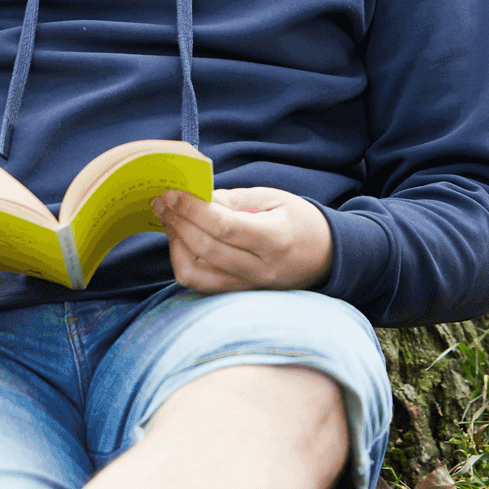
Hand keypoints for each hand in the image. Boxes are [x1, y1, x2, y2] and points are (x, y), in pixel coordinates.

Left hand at [152, 188, 333, 293]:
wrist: (327, 257)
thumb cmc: (300, 222)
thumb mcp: (274, 199)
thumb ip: (234, 200)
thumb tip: (196, 198)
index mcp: (275, 240)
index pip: (225, 228)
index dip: (193, 210)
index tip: (172, 193)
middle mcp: (261, 270)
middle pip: (206, 250)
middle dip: (178, 222)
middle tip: (161, 201)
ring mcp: (249, 288)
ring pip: (197, 274)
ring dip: (175, 244)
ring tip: (169, 219)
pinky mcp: (239, 295)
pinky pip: (202, 284)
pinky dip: (185, 260)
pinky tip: (181, 239)